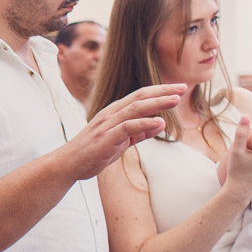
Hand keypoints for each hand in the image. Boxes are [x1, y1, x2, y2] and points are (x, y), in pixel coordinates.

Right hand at [66, 84, 184, 179]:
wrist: (69, 163)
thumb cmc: (94, 151)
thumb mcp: (122, 141)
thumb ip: (141, 132)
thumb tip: (161, 123)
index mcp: (114, 112)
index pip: (140, 96)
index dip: (160, 91)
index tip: (178, 89)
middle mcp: (111, 113)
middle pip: (140, 97)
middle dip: (162, 91)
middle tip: (182, 87)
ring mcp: (107, 125)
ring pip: (135, 108)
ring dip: (157, 103)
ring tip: (175, 100)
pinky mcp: (106, 138)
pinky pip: (127, 127)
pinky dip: (143, 123)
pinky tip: (158, 122)